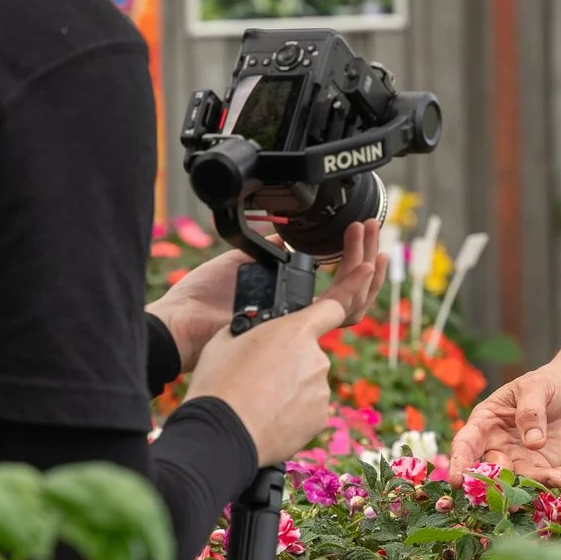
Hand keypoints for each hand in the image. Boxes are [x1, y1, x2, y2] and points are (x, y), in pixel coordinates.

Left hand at [151, 219, 385, 374]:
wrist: (185, 319)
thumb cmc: (205, 295)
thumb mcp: (246, 259)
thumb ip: (274, 249)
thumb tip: (291, 234)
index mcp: (291, 300)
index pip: (335, 285)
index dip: (353, 260)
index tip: (362, 233)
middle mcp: (302, 315)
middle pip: (352, 292)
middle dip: (368, 257)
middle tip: (375, 229)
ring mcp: (304, 326)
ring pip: (354, 302)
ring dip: (369, 270)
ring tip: (375, 243)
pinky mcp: (301, 330)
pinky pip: (342, 312)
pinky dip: (357, 286)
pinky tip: (366, 265)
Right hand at [184, 292, 345, 465]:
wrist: (221, 434)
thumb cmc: (218, 384)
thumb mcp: (225, 340)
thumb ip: (252, 330)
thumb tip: (255, 331)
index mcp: (297, 332)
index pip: (330, 310)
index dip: (322, 313)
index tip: (314, 321)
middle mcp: (317, 359)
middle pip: (310, 353)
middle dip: (291, 361)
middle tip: (262, 376)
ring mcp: (321, 392)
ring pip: (309, 384)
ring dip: (292, 389)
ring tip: (261, 402)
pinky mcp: (319, 420)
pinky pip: (309, 410)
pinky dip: (294, 414)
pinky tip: (268, 419)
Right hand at [448, 369, 560, 485]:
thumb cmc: (541, 386)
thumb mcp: (534, 387)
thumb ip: (530, 411)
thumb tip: (533, 442)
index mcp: (484, 423)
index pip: (465, 444)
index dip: (459, 463)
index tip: (456, 481)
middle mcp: (496, 446)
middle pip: (489, 470)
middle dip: (497, 481)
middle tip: (510, 482)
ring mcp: (517, 459)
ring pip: (517, 479)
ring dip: (532, 484)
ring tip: (554, 478)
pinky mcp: (538, 467)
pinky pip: (541, 479)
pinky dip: (552, 480)